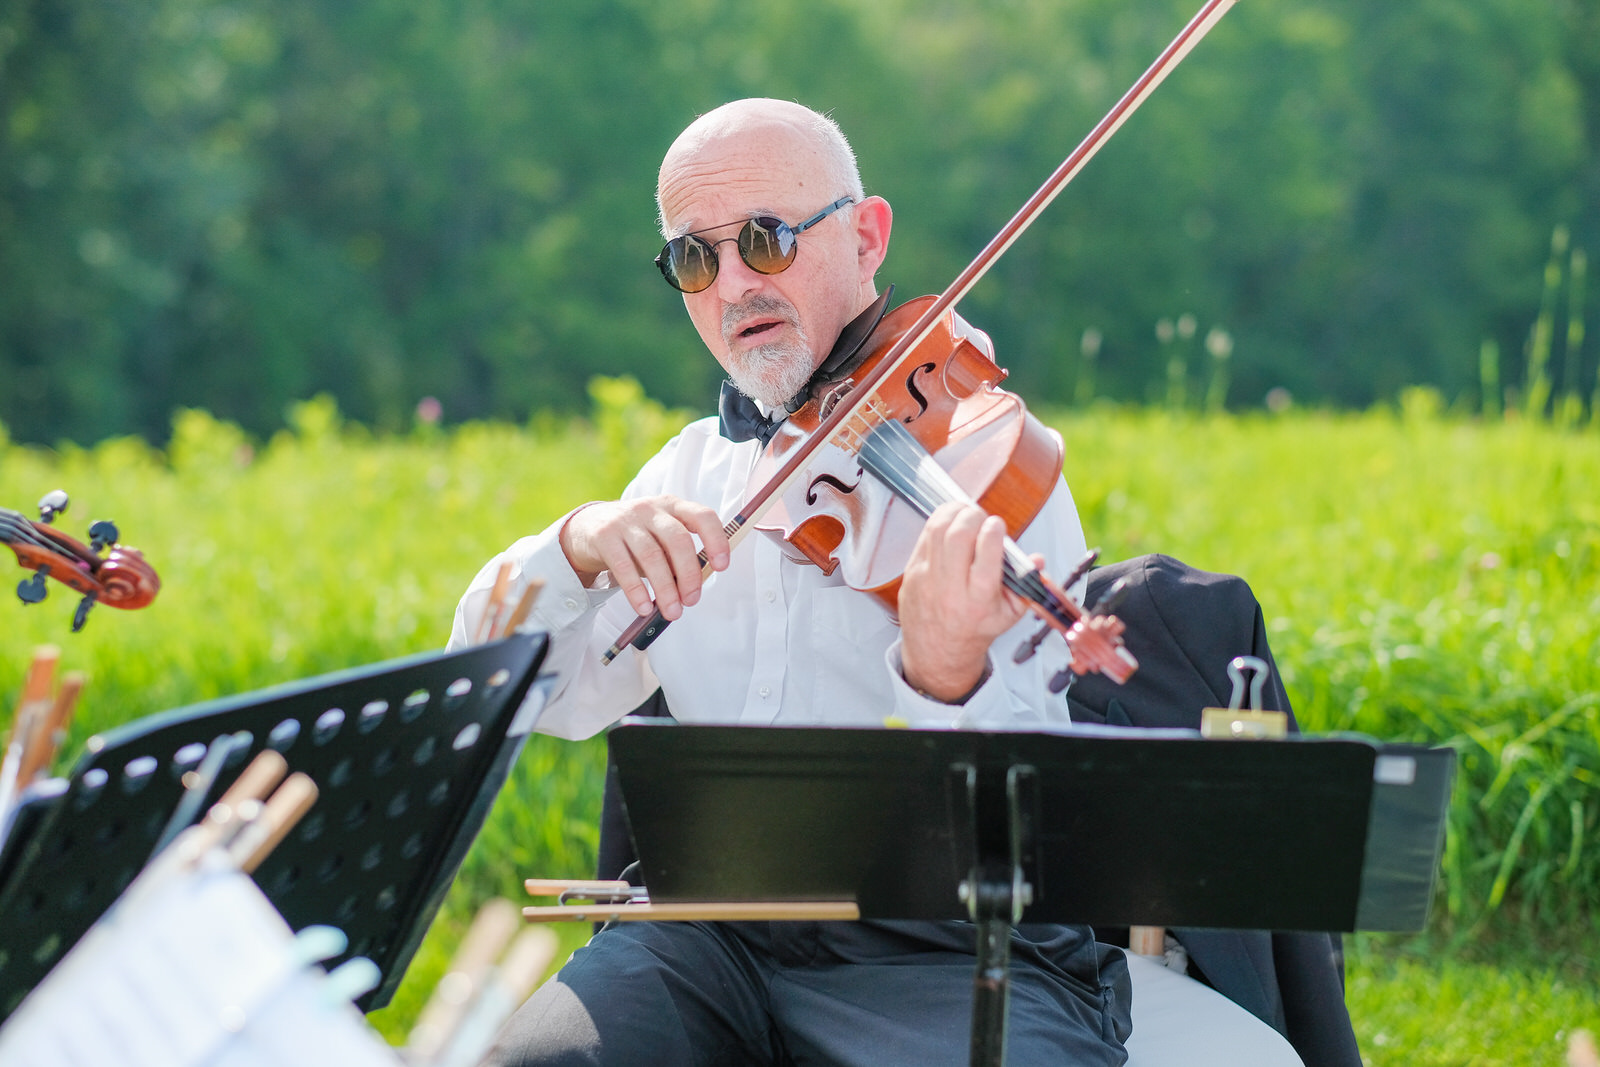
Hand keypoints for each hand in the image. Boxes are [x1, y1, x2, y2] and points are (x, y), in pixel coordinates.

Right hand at [558, 496, 730, 619]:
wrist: (587, 527)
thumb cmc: (635, 536)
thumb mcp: (659, 536)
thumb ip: (678, 554)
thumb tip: (694, 586)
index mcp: (672, 506)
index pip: (702, 516)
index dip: (716, 540)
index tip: (721, 566)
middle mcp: (650, 509)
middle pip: (678, 540)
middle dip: (689, 574)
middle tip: (692, 600)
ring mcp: (625, 520)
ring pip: (652, 556)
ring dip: (665, 589)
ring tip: (671, 612)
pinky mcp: (604, 536)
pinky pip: (623, 567)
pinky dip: (636, 591)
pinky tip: (644, 608)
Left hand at [897, 502, 1027, 701]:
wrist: (937, 652)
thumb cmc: (974, 630)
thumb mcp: (1008, 615)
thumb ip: (1026, 585)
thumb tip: (1037, 559)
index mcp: (978, 601)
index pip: (986, 558)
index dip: (993, 532)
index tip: (997, 525)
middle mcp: (950, 590)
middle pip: (958, 537)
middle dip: (972, 516)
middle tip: (981, 517)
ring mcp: (926, 580)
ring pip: (937, 531)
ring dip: (954, 513)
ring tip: (966, 513)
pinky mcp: (911, 573)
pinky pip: (923, 537)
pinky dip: (938, 523)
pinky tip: (950, 524)